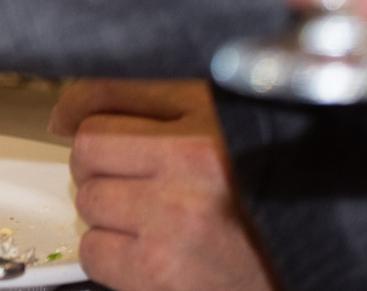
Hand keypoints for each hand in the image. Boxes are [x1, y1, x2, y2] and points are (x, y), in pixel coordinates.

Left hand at [49, 79, 274, 290]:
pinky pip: (94, 252)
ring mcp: (178, 216)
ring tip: (157, 226)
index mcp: (214, 120)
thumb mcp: (224, 138)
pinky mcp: (163, 268)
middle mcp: (198, 161)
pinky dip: (113, 259)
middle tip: (140, 190)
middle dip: (102, 172)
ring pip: (88, 201)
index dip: (81, 113)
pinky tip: (154, 258)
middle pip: (88, 148)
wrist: (302, 279)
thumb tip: (64, 115)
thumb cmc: (263, 214)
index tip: (75, 125)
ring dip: (111, 219)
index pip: (105, 94)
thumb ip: (151, 108)